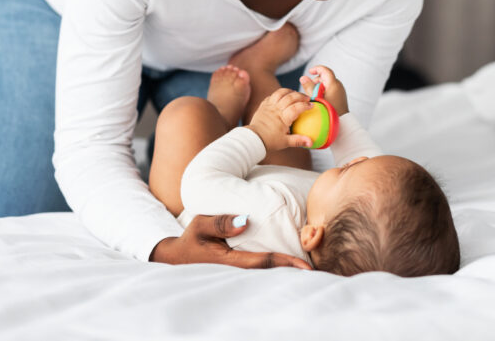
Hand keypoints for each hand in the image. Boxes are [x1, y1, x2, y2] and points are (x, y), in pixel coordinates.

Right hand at [150, 214, 311, 269]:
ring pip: (267, 273)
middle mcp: (238, 270)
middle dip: (292, 271)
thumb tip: (246, 220)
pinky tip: (291, 265)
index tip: (305, 265)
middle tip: (317, 269)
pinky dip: (277, 267)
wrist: (176, 259)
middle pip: (270, 272)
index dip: (285, 262)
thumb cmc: (190, 240)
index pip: (262, 263)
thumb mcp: (199, 225)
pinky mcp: (239, 269)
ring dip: (287, 270)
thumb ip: (220, 222)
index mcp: (230, 261)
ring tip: (310, 268)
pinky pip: (261, 269)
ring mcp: (239, 272)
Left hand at [247, 88, 313, 150]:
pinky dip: (280, 94)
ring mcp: (269, 106)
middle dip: (300, 96)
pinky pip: (272, 95)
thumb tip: (311, 142)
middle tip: (307, 98)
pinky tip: (284, 96)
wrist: (253, 139)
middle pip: (290, 97)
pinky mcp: (263, 105)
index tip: (312, 105)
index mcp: (283, 118)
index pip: (296, 107)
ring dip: (290, 91)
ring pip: (280, 93)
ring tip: (296, 94)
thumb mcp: (286, 142)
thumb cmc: (270, 141)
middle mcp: (276, 109)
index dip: (305, 105)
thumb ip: (299, 141)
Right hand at [299, 65, 347, 114]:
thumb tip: (303, 78)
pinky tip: (319, 99)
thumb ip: (309, 87)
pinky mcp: (340, 96)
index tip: (310, 72)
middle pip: (325, 77)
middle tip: (309, 89)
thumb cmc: (328, 111)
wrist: (342, 122)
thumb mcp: (316, 99)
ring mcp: (340, 91)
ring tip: (314, 96)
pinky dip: (323, 91)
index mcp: (333, 84)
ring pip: (327, 83)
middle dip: (316, 81)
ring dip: (319, 86)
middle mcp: (338, 85)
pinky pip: (330, 89)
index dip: (316, 69)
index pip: (325, 70)